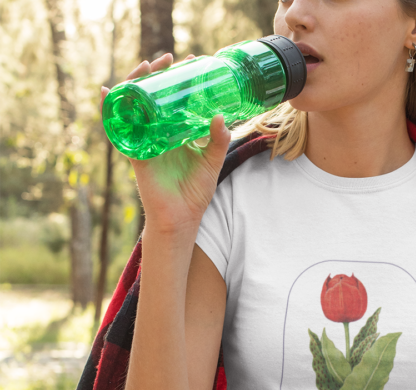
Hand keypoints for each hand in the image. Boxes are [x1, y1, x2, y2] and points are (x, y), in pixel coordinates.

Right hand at [100, 52, 230, 232]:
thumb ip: (218, 141)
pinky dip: (111, 110)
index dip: (179, 80)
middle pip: (152, 96)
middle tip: (167, 59)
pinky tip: (108, 93)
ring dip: (135, 83)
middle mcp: (158, 133)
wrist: (181, 218)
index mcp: (176, 132)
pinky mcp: (134, 152)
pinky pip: (119, 129)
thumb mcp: (211, 163)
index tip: (190, 62)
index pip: (175, 99)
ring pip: (134, 105)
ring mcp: (144, 141)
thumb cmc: (195, 192)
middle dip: (157, 75)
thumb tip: (220, 116)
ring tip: (145, 67)